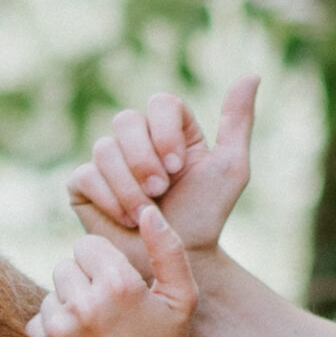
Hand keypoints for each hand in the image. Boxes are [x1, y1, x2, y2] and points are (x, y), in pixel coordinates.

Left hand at [26, 206, 204, 336]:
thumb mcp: (182, 297)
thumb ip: (168, 248)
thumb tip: (146, 210)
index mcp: (118, 284)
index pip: (87, 245)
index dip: (104, 262)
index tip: (119, 285)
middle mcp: (85, 303)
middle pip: (67, 265)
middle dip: (85, 280)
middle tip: (108, 308)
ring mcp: (61, 327)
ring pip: (53, 291)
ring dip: (70, 303)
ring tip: (96, 326)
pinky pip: (39, 317)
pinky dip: (55, 325)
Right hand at [66, 75, 259, 279]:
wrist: (176, 260)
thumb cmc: (205, 216)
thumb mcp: (230, 168)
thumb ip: (237, 123)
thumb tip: (251, 75)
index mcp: (168, 128)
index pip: (159, 103)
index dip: (164, 132)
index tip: (178, 166)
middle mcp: (134, 139)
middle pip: (125, 121)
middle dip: (144, 160)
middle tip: (161, 191)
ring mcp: (106, 162)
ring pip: (104, 150)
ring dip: (130, 187)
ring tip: (147, 213)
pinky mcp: (84, 186)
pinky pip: (85, 176)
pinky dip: (110, 199)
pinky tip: (127, 220)